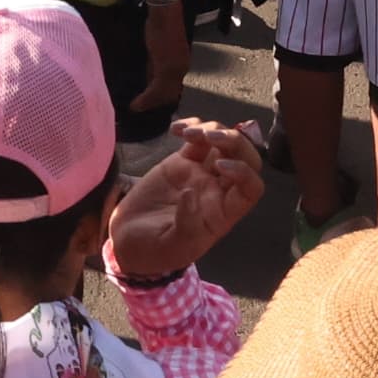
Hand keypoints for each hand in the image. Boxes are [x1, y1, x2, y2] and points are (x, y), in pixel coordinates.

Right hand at [107, 119, 264, 283]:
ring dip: (211, 130)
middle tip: (209, 136)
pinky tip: (176, 129)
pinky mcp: (182, 162)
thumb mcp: (171, 246)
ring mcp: (200, 174)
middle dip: (234, 141)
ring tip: (187, 134)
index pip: (250, 188)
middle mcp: (218, 191)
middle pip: (245, 158)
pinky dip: (192, 127)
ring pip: (222, 143)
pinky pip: (196, 139)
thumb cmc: (153, 251)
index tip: (220, 166)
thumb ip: (185, 224)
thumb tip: (191, 192)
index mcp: (222, 213)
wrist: (128, 241)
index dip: (244, 173)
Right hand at [137, 0, 190, 112]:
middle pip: (170, 94)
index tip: (149, 101)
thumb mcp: (159, 48)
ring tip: (136, 107)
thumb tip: (149, 78)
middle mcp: (182, 69)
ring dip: (149, 103)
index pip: (173, 86)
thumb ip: (155, 64)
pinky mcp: (166, 69)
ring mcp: (176, 70)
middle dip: (156, 102)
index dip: (161, 96)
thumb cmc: (161, 25)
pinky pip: (156, 90)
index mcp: (182, 64)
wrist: (164, 13)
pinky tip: (135, 103)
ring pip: (163, 94)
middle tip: (140, 107)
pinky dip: (146, 99)